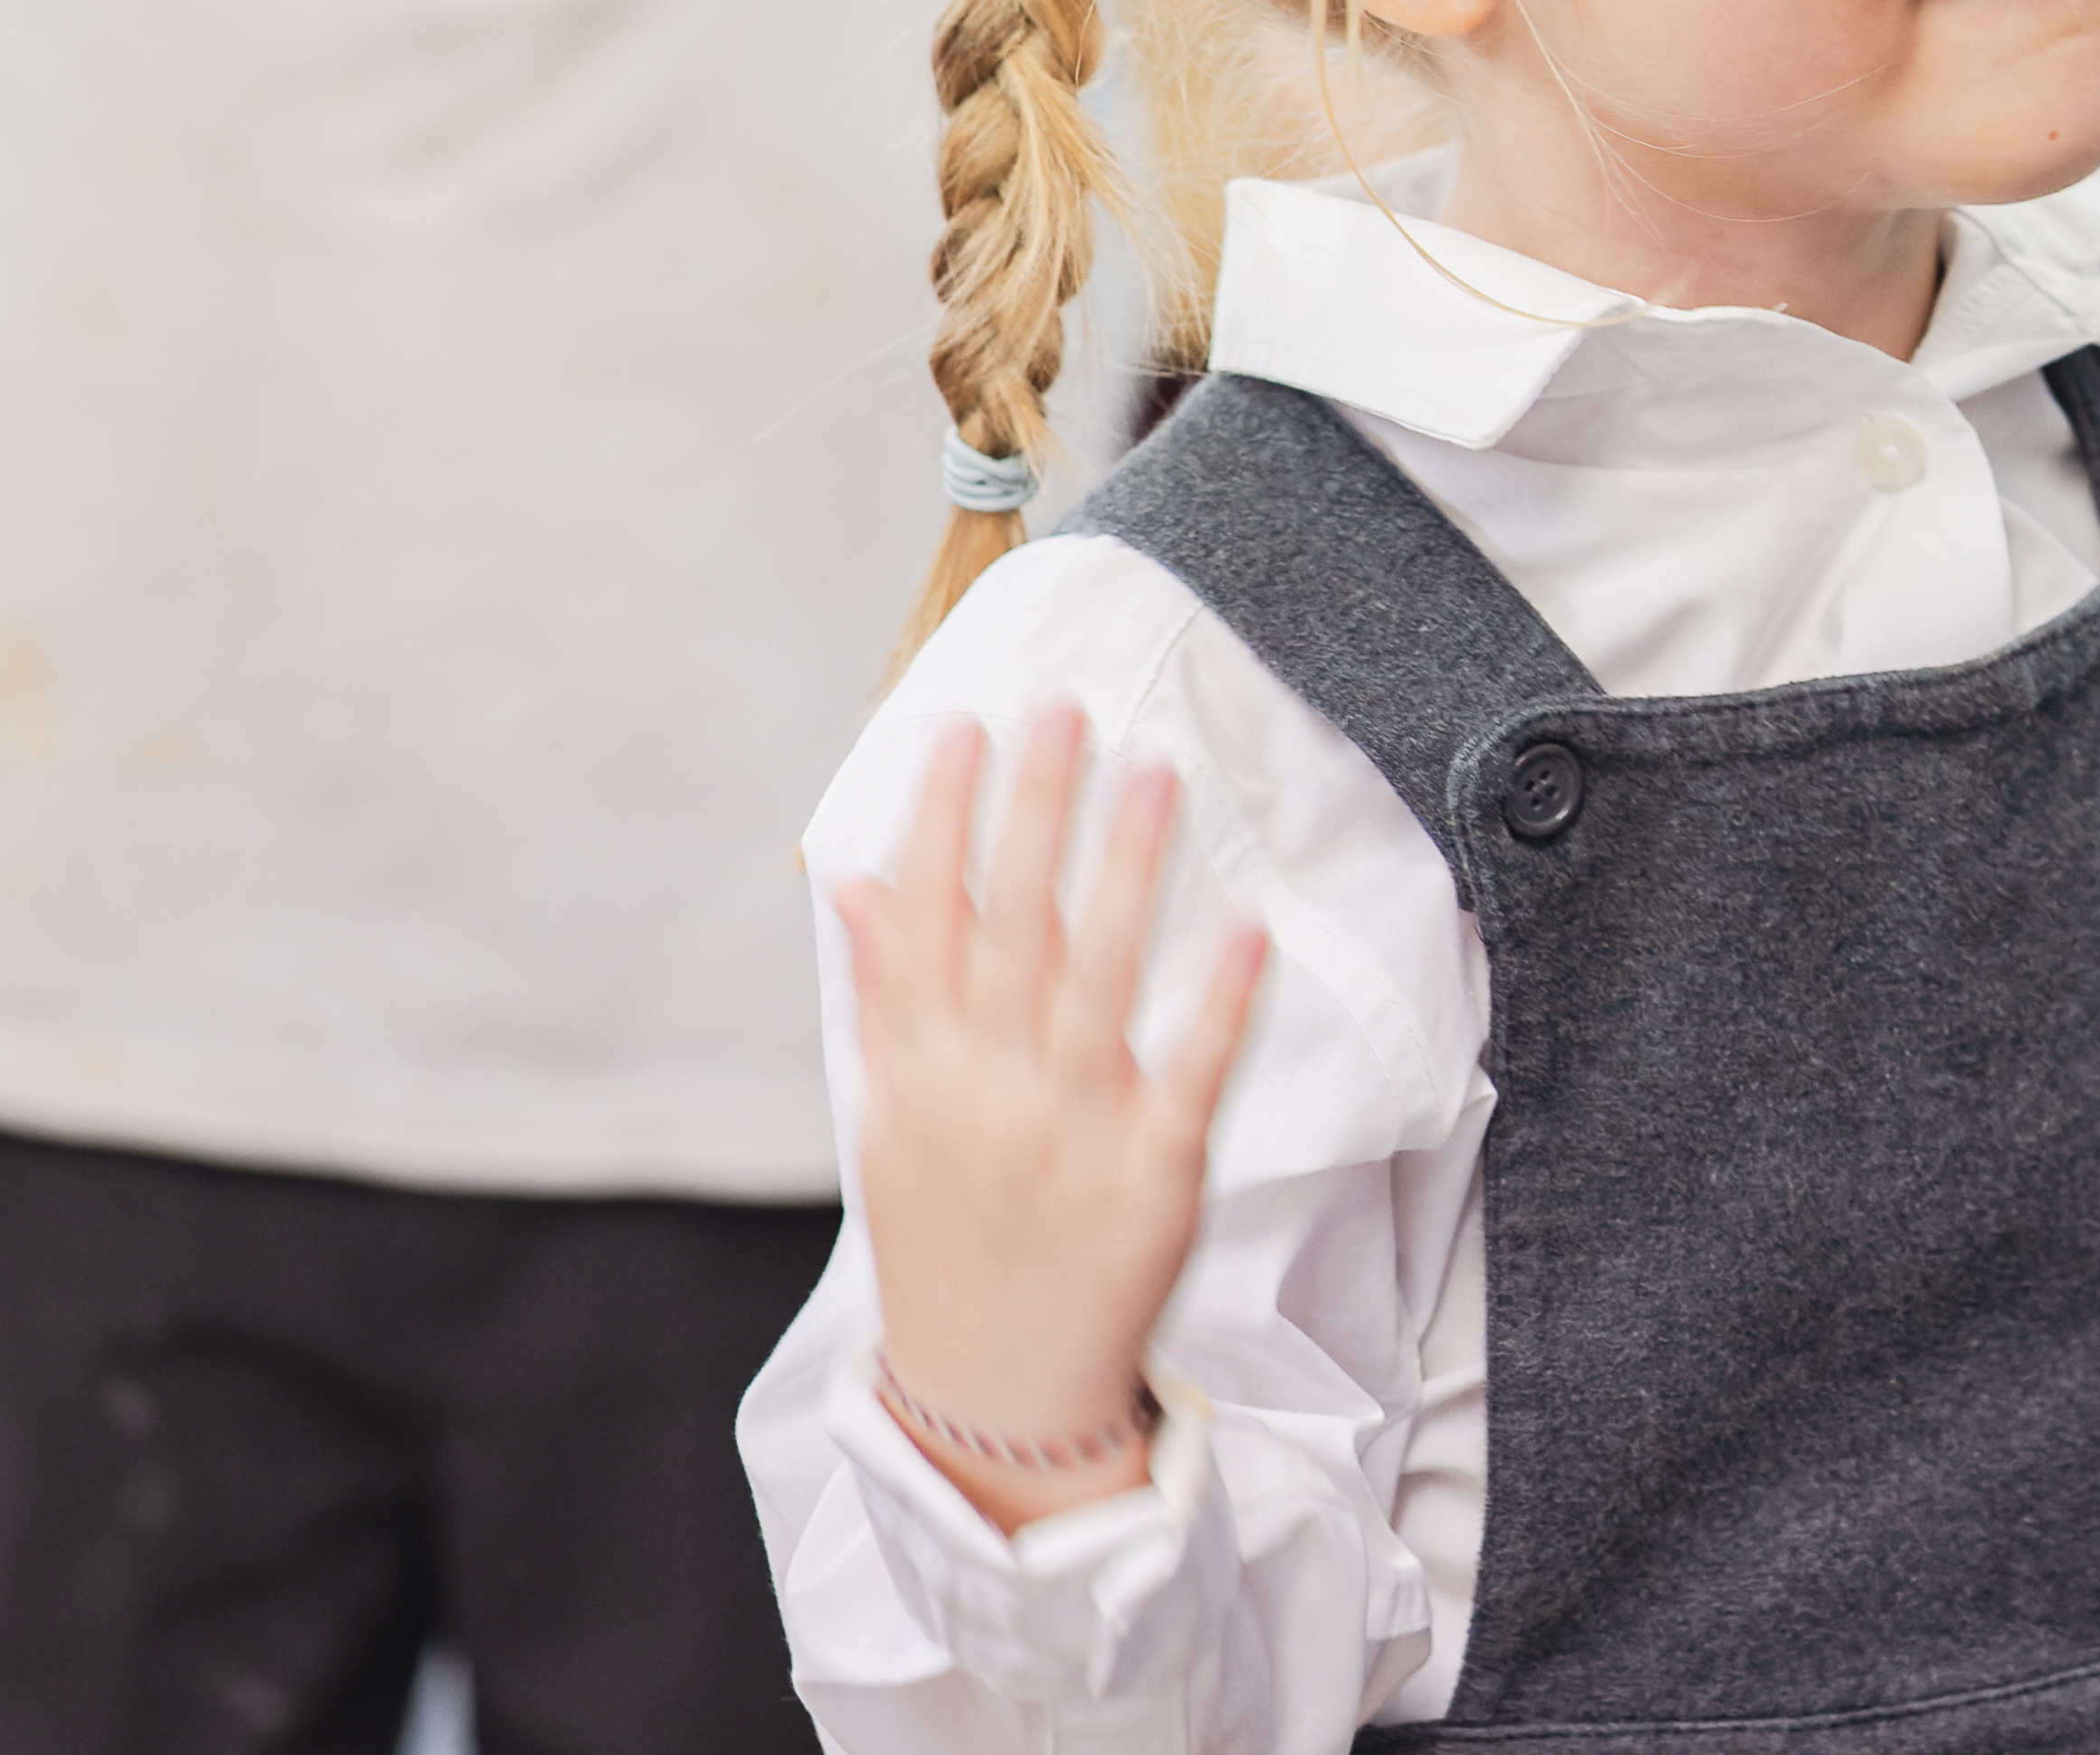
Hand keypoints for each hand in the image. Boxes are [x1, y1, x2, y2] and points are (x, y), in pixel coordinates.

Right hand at [840, 700, 1267, 1530]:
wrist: (992, 1389)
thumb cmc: (946, 1233)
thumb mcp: (890, 1119)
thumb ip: (881, 994)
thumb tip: (853, 877)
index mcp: (922, 1071)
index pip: (924, 921)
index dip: (941, 820)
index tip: (964, 726)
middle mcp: (988, 1091)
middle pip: (1010, 929)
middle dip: (1033, 813)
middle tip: (1064, 708)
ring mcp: (1070, 1132)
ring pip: (1096, 980)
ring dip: (1126, 871)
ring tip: (1156, 772)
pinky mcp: (1151, 1177)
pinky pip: (1188, 1075)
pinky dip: (1214, 1001)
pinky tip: (1246, 922)